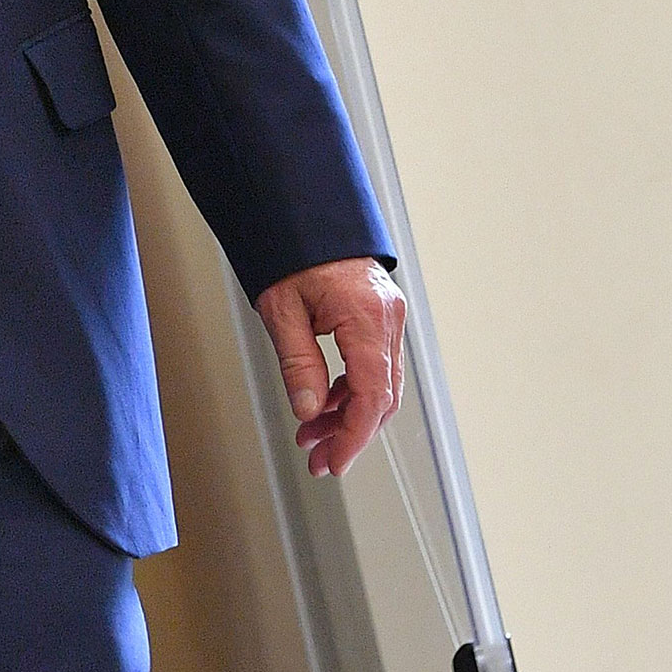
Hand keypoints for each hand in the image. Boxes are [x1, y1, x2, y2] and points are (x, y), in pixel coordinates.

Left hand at [254, 257, 406, 477]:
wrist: (304, 209)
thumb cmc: (291, 249)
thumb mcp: (281, 310)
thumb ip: (298, 363)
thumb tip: (307, 410)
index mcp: (367, 317)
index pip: (372, 397)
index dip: (353, 437)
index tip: (333, 461)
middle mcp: (388, 318)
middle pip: (382, 397)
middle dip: (350, 434)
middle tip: (318, 459)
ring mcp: (390, 316)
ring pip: (380, 384)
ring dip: (348, 414)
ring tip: (311, 434)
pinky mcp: (382, 314)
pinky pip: (374, 364)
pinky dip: (351, 389)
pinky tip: (322, 402)